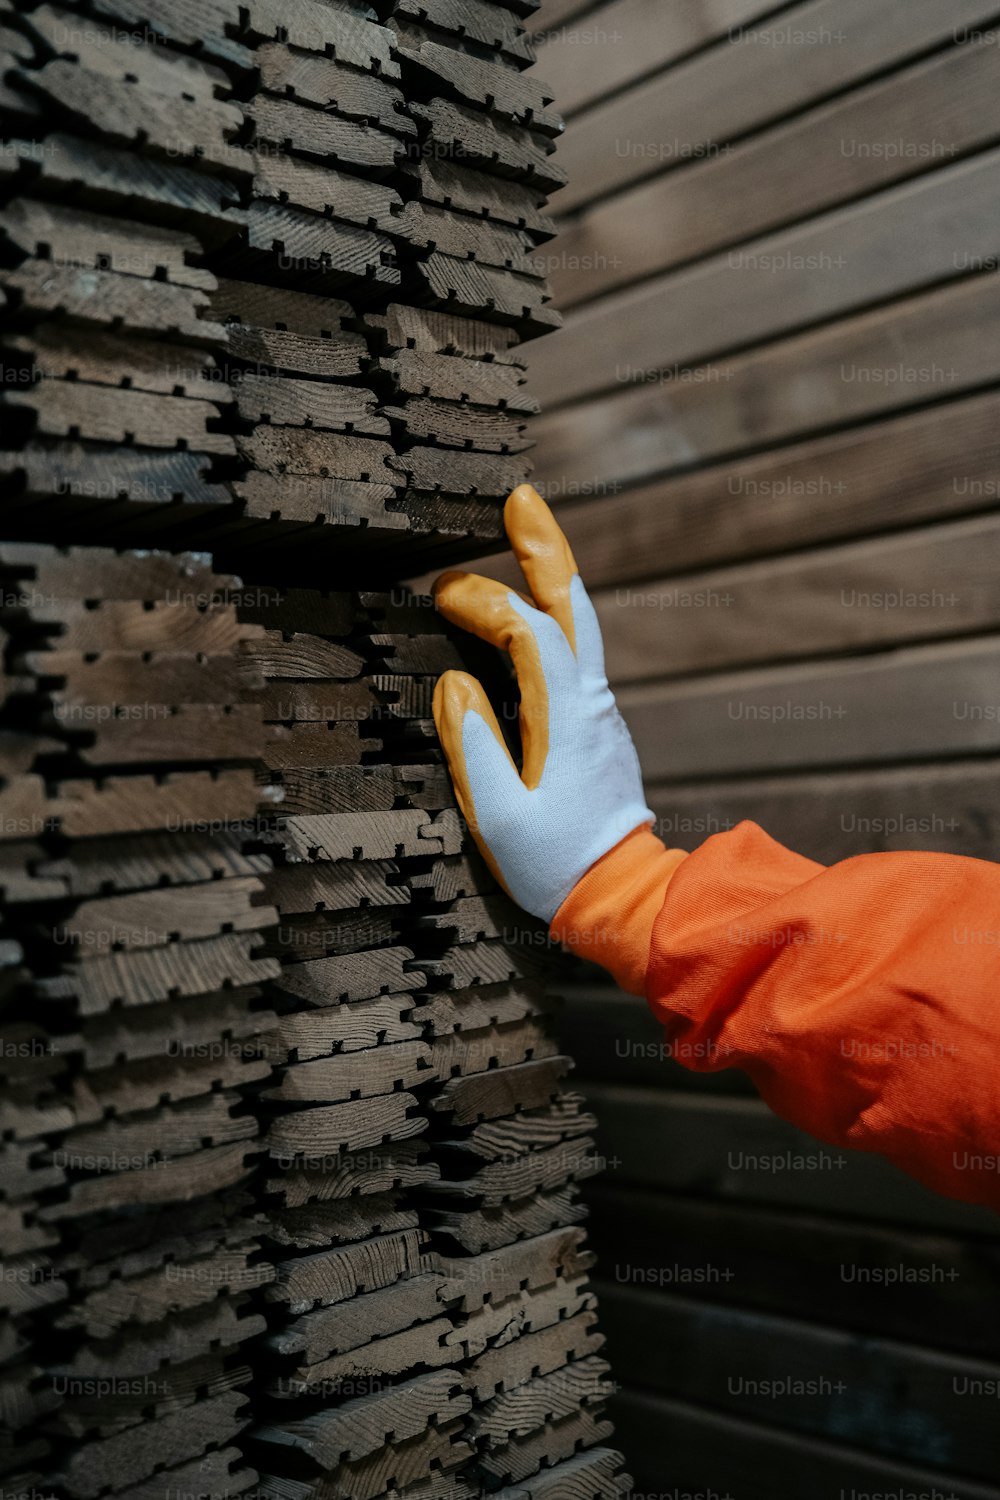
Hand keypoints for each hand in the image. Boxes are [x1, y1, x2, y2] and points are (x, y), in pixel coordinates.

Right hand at [433, 485, 655, 923]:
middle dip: (544, 549)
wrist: (622, 896)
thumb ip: (471, 745)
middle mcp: (590, 701)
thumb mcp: (499, 814)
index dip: (484, 602)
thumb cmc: (556, 862)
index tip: (438, 596)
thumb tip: (452, 682)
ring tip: (520, 534)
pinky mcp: (593, 725)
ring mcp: (597, 710)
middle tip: (519, 498)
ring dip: (548, 577)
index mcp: (565, 717)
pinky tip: (524, 611)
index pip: (527, 633)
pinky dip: (548, 617)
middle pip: (572, 607)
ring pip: (577, 626)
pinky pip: (571, 654)